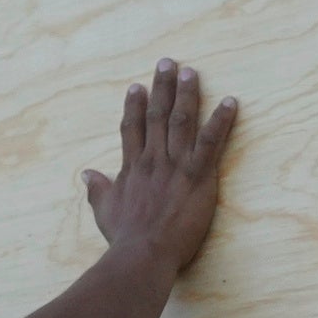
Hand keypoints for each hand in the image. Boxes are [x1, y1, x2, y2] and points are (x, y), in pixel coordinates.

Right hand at [81, 60, 241, 283]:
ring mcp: (175, 166)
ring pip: (181, 121)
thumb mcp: (104, 211)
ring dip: (187, 94)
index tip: (136, 87)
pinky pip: (211, 142)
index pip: (132, 129)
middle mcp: (152, 160)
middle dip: (162, 87)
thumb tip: (86, 174)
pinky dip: (222, 121)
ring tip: (191, 72)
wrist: (142, 253)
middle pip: (157, 115)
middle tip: (167, 63)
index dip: (133, 106)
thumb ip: (97, 189)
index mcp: (132, 168)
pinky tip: (232, 102)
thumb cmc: (124, 238)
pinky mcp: (197, 176)